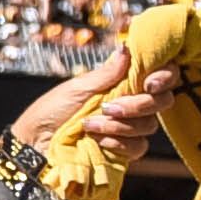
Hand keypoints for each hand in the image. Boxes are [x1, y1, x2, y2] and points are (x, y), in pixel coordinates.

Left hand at [7, 58, 169, 177]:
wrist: (35, 143)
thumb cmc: (52, 110)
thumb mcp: (78, 87)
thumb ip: (107, 73)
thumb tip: (126, 48)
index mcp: (122, 84)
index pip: (161, 77)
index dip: (164, 77)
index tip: (149, 83)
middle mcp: (131, 104)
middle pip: (162, 101)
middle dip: (138, 104)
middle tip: (108, 107)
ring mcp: (129, 128)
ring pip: (149, 125)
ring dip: (118, 125)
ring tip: (89, 124)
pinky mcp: (123, 150)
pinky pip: (138, 146)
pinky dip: (117, 142)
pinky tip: (96, 140)